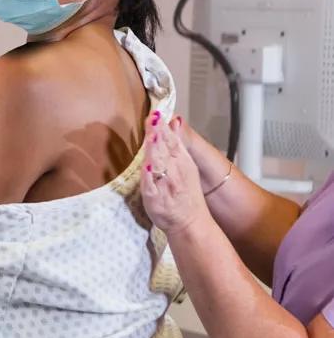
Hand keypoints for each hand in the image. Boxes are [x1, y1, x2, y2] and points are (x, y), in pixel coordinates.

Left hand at [140, 110, 211, 234]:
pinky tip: (147, 168)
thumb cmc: (186, 193)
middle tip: (152, 118)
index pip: (172, 140)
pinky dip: (149, 178)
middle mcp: (174, 172)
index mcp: (182, 162)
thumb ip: (177, 142)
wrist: (190, 223)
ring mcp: (164, 186)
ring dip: (155, 151)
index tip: (156, 113)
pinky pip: (151, 187)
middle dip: (158, 134)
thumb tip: (174, 121)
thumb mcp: (186, 164)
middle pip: (164, 150)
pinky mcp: (154, 199)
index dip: (163, 127)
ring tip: (151, 137)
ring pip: (158, 165)